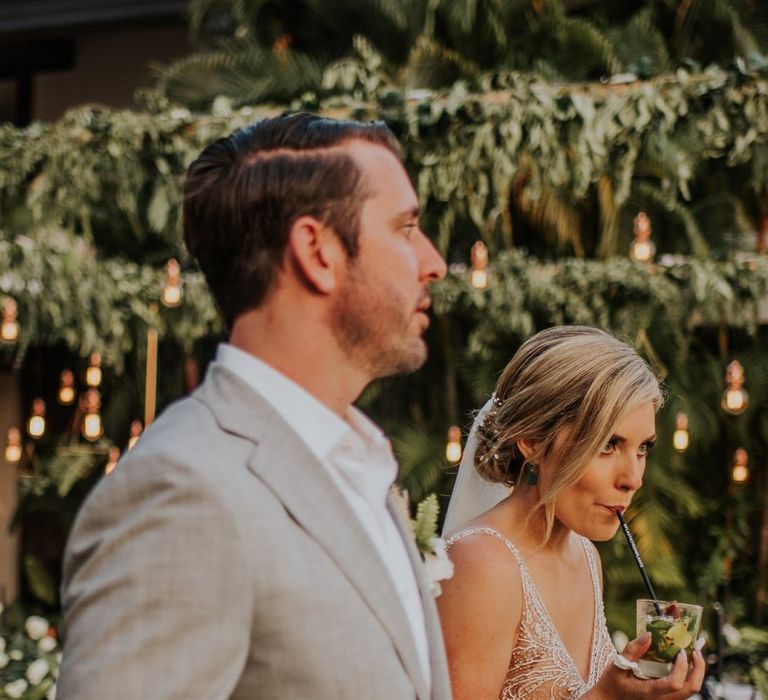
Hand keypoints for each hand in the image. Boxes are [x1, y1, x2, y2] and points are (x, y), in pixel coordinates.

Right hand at [585, 633, 704, 699]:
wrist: (610, 699)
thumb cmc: (612, 683)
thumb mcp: (618, 665)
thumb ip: (633, 650)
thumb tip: (649, 634)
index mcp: (650, 692)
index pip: (674, 683)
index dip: (682, 667)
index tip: (681, 650)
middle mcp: (662, 699)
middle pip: (691, 688)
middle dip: (698, 667)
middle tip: (695, 649)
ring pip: (690, 689)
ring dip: (696, 670)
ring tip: (692, 651)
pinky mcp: (667, 697)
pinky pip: (684, 687)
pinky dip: (688, 673)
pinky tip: (683, 660)